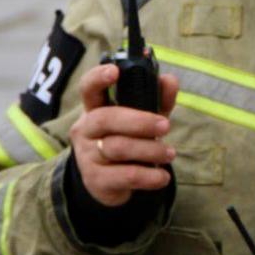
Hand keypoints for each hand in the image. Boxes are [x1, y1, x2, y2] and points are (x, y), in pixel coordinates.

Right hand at [68, 63, 178, 206]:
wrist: (111, 183)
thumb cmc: (128, 140)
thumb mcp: (143, 119)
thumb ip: (157, 99)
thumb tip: (170, 80)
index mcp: (94, 108)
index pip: (89, 88)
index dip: (98, 78)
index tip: (114, 71)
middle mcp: (85, 129)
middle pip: (106, 118)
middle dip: (139, 121)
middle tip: (166, 126)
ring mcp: (87, 155)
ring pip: (118, 148)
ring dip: (150, 150)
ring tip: (170, 153)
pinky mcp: (95, 180)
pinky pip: (125, 175)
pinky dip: (148, 176)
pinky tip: (162, 177)